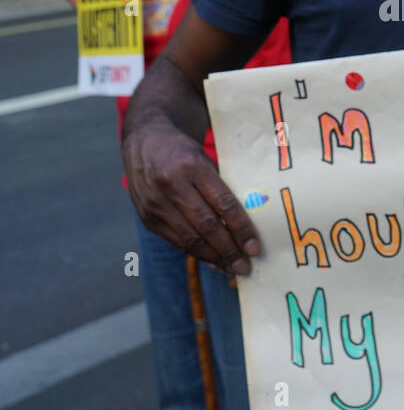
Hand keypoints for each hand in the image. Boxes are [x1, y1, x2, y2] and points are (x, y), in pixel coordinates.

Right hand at [122, 123, 261, 275]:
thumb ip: (219, 187)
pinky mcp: (147, 216)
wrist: (144, 142)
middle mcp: (171, 185)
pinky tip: (211, 259)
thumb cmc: (183, 152)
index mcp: (192, 166)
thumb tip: (243, 225)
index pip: (223, 204)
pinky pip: (175, 240)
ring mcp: (155, 203)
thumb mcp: (204, 159)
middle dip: (228, 250)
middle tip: (245, 265)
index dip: (241, 229)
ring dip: (213, 257)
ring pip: (189, 238)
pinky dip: (195, 252)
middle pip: (206, 225)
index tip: (254, 247)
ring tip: (230, 267)